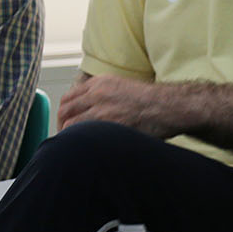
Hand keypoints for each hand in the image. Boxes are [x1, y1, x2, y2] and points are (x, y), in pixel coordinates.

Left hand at [58, 74, 182, 136]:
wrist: (171, 106)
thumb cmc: (156, 101)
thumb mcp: (126, 88)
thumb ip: (107, 95)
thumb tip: (95, 110)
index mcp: (101, 82)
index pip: (70, 96)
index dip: (65, 111)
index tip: (66, 120)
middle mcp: (97, 93)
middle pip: (65, 108)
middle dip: (61, 124)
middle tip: (65, 136)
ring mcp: (101, 108)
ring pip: (70, 123)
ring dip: (67, 135)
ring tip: (71, 146)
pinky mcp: (108, 123)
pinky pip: (83, 133)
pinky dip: (78, 142)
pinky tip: (82, 148)